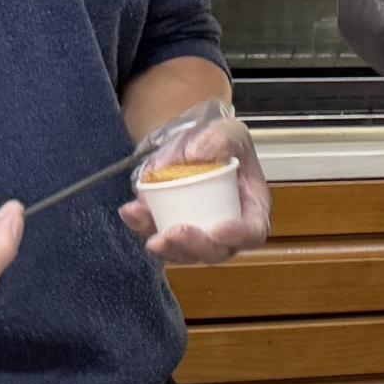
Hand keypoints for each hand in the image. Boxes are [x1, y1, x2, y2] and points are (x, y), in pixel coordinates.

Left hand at [120, 98, 272, 264]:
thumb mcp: (226, 129)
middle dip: (194, 248)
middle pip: (216, 252)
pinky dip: (142, 227)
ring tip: (148, 230)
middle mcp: (226, 227)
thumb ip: (220, 140)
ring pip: (184, 254)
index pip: (252, 232)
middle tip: (174, 232)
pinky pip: (158, 238)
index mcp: (250, 207)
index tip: (219, 229)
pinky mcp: (170, 231)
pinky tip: (132, 211)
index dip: (238, 236)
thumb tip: (200, 157)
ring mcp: (197, 233)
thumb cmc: (215, 139)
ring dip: (166, 248)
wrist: (186, 140)